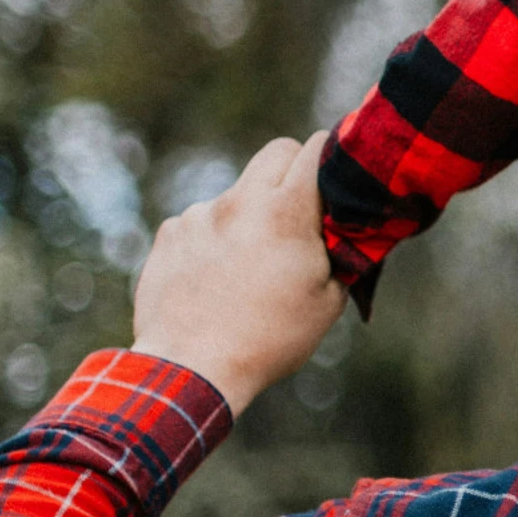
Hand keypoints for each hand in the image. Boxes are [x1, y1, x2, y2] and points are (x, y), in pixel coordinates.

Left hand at [131, 132, 347, 415]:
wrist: (193, 367)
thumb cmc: (270, 338)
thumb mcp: (328, 300)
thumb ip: (340, 252)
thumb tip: (347, 229)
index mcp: (286, 213)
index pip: (315, 149)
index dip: (332, 158)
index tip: (336, 177)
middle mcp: (239, 202)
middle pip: (275, 153)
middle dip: (293, 172)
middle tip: (299, 212)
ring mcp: (198, 215)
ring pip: (238, 193)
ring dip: (250, 215)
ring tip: (249, 267)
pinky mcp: (169, 233)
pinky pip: (201, 220)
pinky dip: (214, 239)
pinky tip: (216, 277)